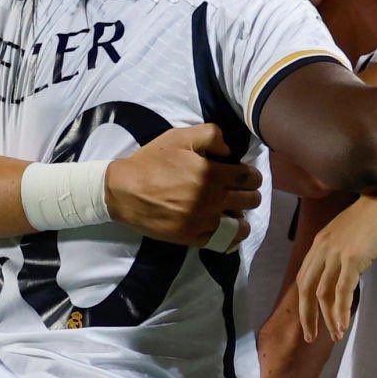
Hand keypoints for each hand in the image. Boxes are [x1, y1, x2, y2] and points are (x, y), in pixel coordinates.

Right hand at [103, 123, 261, 246]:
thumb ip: (211, 135)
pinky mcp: (193, 238)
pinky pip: (223, 242)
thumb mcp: (179, 136)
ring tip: (233, 211)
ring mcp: (204, 222)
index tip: (246, 175)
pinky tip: (223, 227)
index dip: (252, 175)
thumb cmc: (152, 161)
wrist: (124, 191)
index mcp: (213, 174)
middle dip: (250, 194)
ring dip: (242, 217)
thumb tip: (231, 151)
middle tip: (239, 191)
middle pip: (251, 201)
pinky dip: (228, 235)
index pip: (250, 178)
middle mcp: (213, 200)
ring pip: (242, 226)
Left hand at [294, 191, 376, 342]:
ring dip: (328, 318)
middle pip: (306, 288)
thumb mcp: (349, 234)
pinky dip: (341, 311)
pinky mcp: (352, 259)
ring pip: (323, 294)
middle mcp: (322, 248)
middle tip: (310, 337)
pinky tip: (343, 325)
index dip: (304, 302)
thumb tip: (340, 277)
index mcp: (319, 242)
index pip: (304, 277)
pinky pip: (342, 292)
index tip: (309, 319)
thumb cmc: (376, 217)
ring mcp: (336, 253)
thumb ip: (339, 253)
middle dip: (307, 315)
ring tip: (335, 335)